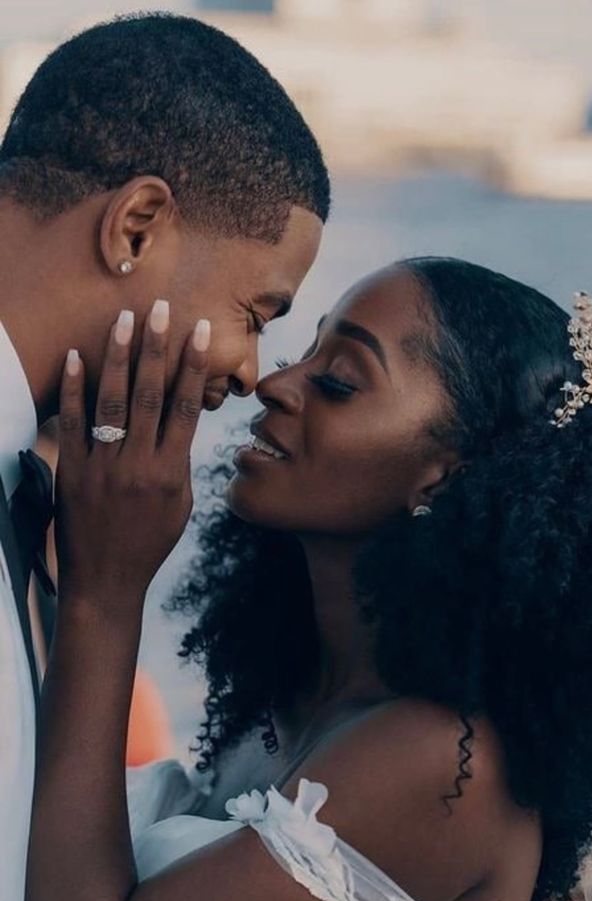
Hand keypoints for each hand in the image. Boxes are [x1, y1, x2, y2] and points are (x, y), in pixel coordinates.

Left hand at [55, 301, 209, 605]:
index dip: (193, 366)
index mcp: (172, 472)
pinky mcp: (72, 472)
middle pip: (151, 395)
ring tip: (124, 320)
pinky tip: (74, 356)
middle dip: (157, 348)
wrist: (105, 581)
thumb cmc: (149, 543)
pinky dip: (73, 389)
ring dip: (119, 357)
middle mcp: (139, 464)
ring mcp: (103, 467)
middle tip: (161, 309)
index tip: (198, 332)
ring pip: (113, 402)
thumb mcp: (180, 506)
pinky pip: (72, 424)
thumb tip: (178, 424)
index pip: (185, 408)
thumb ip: (179, 462)